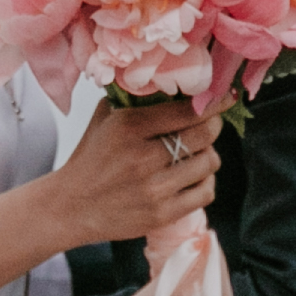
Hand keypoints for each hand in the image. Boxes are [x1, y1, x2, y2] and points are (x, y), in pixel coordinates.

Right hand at [46, 98, 217, 247]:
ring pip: (208, 163)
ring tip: (196, 153)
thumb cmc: (90, 158)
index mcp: (129, 127)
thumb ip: (134, 99)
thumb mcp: (104, 119)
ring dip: (208, 155)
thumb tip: (171, 81)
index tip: (225, 97)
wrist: (70, 206)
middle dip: (213, 126)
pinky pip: (205, 193)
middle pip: (204, 135)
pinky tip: (194, 177)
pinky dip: (206, 182)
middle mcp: (143, 157)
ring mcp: (154, 189)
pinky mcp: (161, 214)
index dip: (213, 102)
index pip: (187, 110)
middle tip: (209, 124)